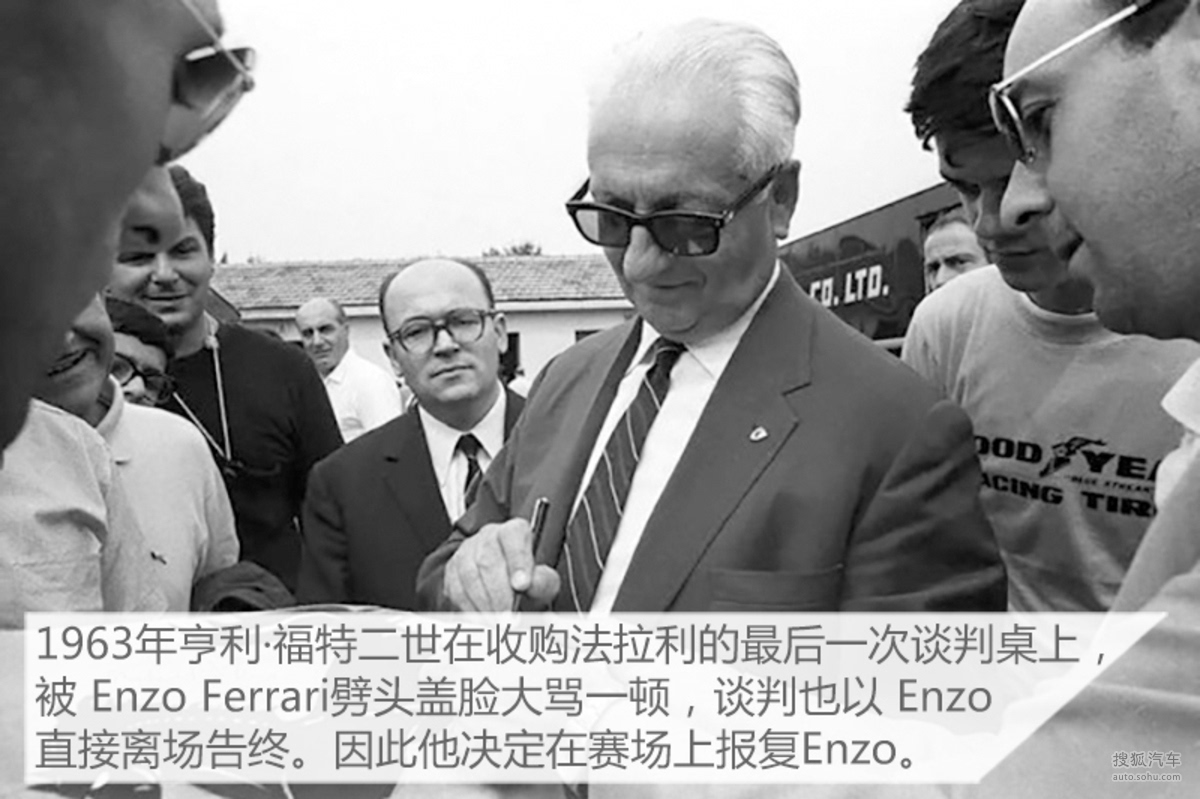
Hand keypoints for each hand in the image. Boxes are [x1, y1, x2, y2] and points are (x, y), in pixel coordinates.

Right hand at [443, 518, 559, 611]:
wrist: (507, 589)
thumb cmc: (527, 582)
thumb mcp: (544, 581)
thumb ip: (543, 581)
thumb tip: (530, 584)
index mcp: (515, 532)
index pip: (514, 536)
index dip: (518, 560)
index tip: (523, 585)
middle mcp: (488, 536)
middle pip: (488, 559)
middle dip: (499, 593)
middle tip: (508, 617)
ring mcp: (467, 551)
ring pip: (469, 574)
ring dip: (484, 603)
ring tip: (498, 623)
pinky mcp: (452, 570)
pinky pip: (456, 589)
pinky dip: (470, 609)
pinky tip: (483, 620)